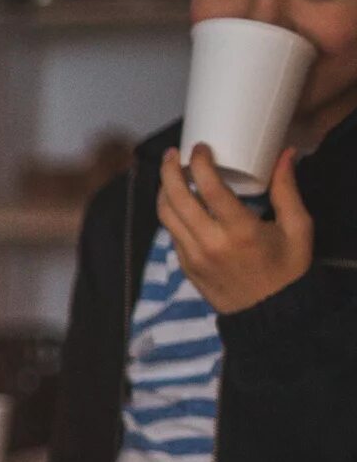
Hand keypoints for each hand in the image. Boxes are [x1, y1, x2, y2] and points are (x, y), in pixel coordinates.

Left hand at [159, 144, 312, 314]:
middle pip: (176, 199)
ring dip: (163, 190)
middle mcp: (211, 244)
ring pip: (166, 216)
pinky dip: (171, 212)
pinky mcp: (186, 266)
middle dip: (169, 171)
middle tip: (174, 154)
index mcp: (240, 232)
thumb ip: (287, 190)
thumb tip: (285, 154)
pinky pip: (171, 233)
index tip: (199, 147)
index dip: (199, 163)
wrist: (269, 313)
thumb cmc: (287, 269)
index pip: (209, 189)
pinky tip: (177, 200)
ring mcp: (193, 257)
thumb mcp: (297, 229)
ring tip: (170, 173)